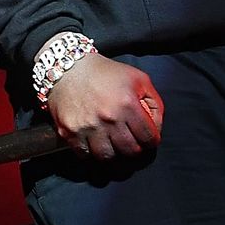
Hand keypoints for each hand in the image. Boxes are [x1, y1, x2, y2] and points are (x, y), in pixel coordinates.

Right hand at [44, 52, 163, 159]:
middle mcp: (108, 117)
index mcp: (127, 104)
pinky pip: (84, 155)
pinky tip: (94, 142)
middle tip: (130, 140)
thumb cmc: (105, 73)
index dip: (151, 140)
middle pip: (130, 151)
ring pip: (107, 157)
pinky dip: (91, 152)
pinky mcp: (69, 131)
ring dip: (113, 152)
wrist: (68, 67)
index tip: (146, 138)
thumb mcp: (138, 79)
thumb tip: (156, 128)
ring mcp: (87, 126)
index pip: (149, 138)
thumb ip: (154, 103)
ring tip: (112, 143)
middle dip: (134, 147)